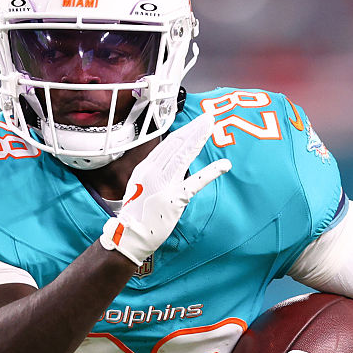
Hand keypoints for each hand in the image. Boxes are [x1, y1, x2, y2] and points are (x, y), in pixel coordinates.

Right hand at [100, 113, 230, 264]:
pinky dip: (211, 172)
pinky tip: (224, 165)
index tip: (195, 124)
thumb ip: (154, 173)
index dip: (184, 131)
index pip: (168, 144)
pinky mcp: (174, 199)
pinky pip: (195, 183)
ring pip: (184, 155)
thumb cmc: (136, 213)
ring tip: (211, 127)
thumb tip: (167, 164)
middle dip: (194, 129)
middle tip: (208, 118)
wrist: (128, 234)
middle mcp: (153, 172)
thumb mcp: (139, 186)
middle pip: (177, 144)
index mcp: (145, 168)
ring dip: (199, 139)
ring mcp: (164, 184)